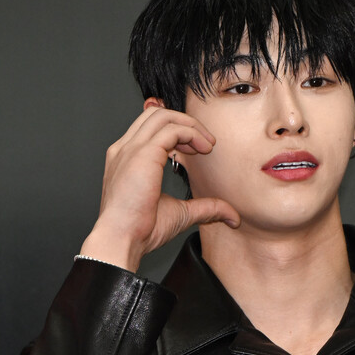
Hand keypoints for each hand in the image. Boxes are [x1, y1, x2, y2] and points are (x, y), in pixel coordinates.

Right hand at [79, 103, 239, 270]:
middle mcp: (125, 149)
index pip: (149, 128)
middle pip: (156, 115)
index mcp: (126, 159)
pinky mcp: (143, 152)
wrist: (122, 239)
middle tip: (206, 143)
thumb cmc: (141, 230)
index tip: (195, 148)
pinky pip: (171, 129)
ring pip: (163, 116)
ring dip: (190, 126)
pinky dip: (191, 134)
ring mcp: (131, 148)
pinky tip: (204, 148)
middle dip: (185, 123)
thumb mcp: (180, 214)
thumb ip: (205, 208)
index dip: (176, 131)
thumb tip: (231, 216)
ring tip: (208, 145)